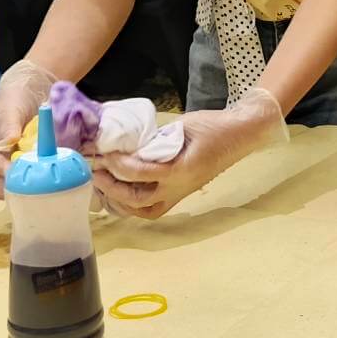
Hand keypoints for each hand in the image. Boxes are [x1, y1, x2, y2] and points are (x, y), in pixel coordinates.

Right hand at [0, 59, 56, 197]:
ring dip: (18, 189)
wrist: (27, 97)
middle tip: (28, 187)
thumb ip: (11, 124)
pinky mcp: (17, 168)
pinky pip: (18, 183)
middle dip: (6, 188)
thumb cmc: (16, 100)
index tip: (16, 173)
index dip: (1, 169)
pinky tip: (42, 181)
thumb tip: (11, 139)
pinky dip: (27, 185)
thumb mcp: (13, 108)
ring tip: (36, 185)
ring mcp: (3, 165)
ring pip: (3, 187)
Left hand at [93, 88, 287, 218]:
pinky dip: (133, 204)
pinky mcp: (180, 193)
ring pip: (145, 212)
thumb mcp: (182, 125)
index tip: (105, 154)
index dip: (120, 165)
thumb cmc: (214, 126)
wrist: (240, 135)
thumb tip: (128, 143)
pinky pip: (153, 207)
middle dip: (113, 189)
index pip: (142, 174)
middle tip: (96, 173)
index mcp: (182, 170)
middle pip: (139, 201)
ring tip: (104, 185)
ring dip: (121, 202)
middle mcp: (180, 188)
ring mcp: (181, 193)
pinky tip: (120, 192)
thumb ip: (155, 138)